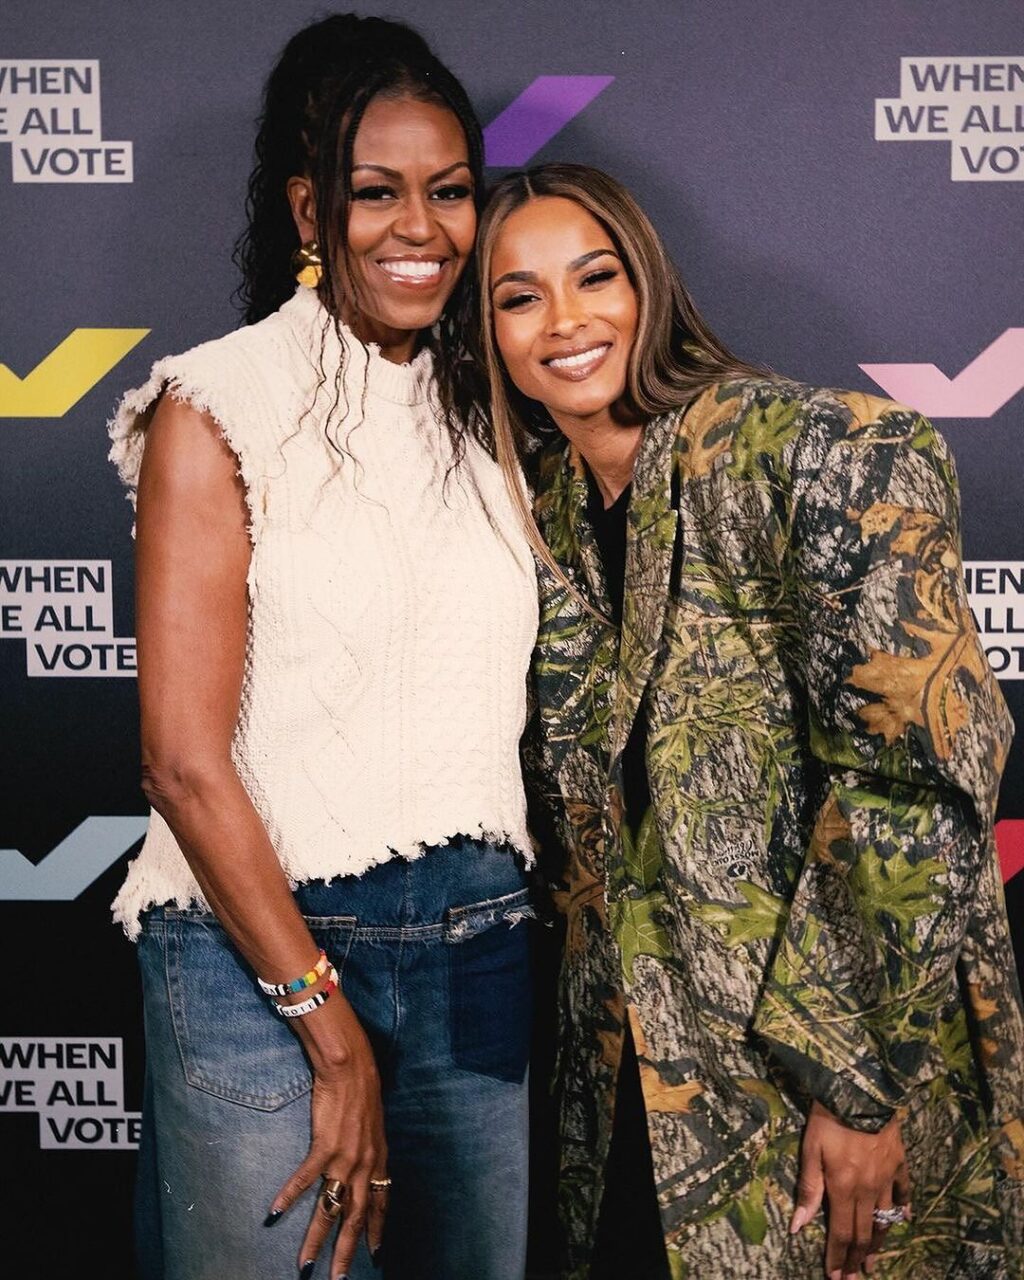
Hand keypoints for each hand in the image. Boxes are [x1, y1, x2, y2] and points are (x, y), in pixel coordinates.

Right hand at [265, 1000, 387, 1277]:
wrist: (351, 1065)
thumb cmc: (362, 1090)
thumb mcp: (374, 1126)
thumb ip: (369, 1150)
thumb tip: (365, 1166)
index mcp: (378, 1159)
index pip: (380, 1203)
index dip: (378, 1230)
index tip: (375, 1255)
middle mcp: (365, 1164)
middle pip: (356, 1217)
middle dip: (346, 1250)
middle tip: (336, 1278)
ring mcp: (346, 1156)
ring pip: (331, 1207)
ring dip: (317, 1237)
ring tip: (306, 1263)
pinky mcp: (326, 1144)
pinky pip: (306, 1178)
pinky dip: (290, 1196)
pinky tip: (275, 1212)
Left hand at [790, 1100, 910, 1279]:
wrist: (860, 1088)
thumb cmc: (829, 1116)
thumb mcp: (811, 1149)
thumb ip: (808, 1188)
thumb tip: (798, 1226)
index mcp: (844, 1187)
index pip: (841, 1233)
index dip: (838, 1257)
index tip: (836, 1277)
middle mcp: (868, 1189)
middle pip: (864, 1233)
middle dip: (858, 1258)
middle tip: (856, 1277)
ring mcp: (887, 1177)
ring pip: (885, 1218)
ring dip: (879, 1242)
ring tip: (874, 1260)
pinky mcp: (899, 1162)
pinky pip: (904, 1191)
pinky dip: (903, 1209)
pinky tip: (904, 1220)